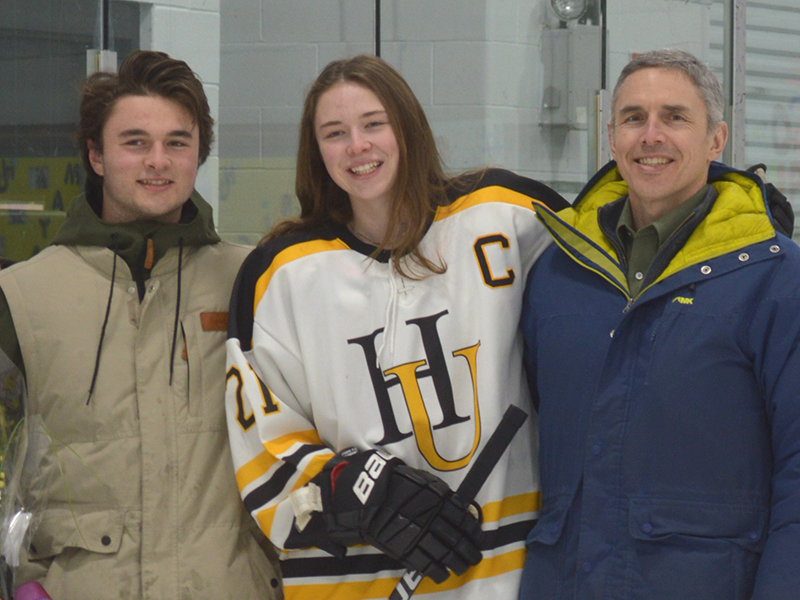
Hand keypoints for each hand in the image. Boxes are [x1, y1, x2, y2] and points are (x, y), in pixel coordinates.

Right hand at [312, 448, 483, 582]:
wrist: (370, 497)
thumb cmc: (399, 486)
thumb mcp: (425, 483)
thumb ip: (444, 496)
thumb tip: (463, 509)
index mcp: (439, 502)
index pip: (464, 521)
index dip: (474, 533)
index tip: (479, 539)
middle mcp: (433, 520)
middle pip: (458, 541)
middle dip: (470, 552)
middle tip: (475, 557)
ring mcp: (420, 537)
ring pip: (446, 556)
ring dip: (458, 564)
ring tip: (462, 567)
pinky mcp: (407, 550)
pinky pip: (428, 566)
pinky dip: (438, 573)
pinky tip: (443, 574)